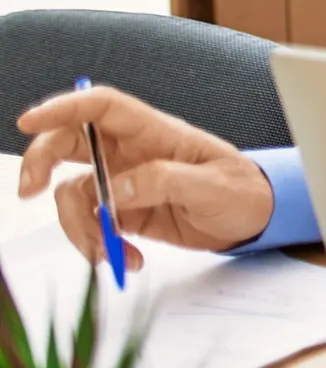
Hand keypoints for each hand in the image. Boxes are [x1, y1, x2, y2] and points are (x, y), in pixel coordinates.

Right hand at [15, 86, 274, 268]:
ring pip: (73, 194)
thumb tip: (115, 191)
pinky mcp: (124, 213)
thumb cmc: (242, 190)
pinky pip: (91, 225)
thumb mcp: (213, 186)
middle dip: (41, 163)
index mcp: (155, 132)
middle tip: (30, 191)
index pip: (103, 107)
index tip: (28, 121)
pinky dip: (99, 247)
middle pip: (70, 144)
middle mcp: (132, 153)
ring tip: (111, 254)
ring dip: (79, 228)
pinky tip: (129, 260)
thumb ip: (163, 182)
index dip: (64, 107)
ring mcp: (124, 183)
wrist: (254, 221)